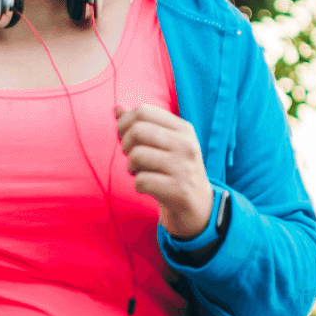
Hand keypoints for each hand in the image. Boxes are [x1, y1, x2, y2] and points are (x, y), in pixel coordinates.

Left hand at [114, 103, 214, 239]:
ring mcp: (184, 167)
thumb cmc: (175, 170)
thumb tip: (117, 109)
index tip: (124, 137)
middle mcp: (186, 145)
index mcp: (183, 129)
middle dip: (126, 145)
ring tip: (141, 172)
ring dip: (131, 167)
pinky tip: (148, 187)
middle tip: (132, 157)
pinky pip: (141, 181)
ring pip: (137, 156)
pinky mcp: (178, 190)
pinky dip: (138, 185)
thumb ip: (143, 126)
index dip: (125, 123)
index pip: (144, 111)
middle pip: (137, 131)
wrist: (199, 206)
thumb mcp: (166, 144)